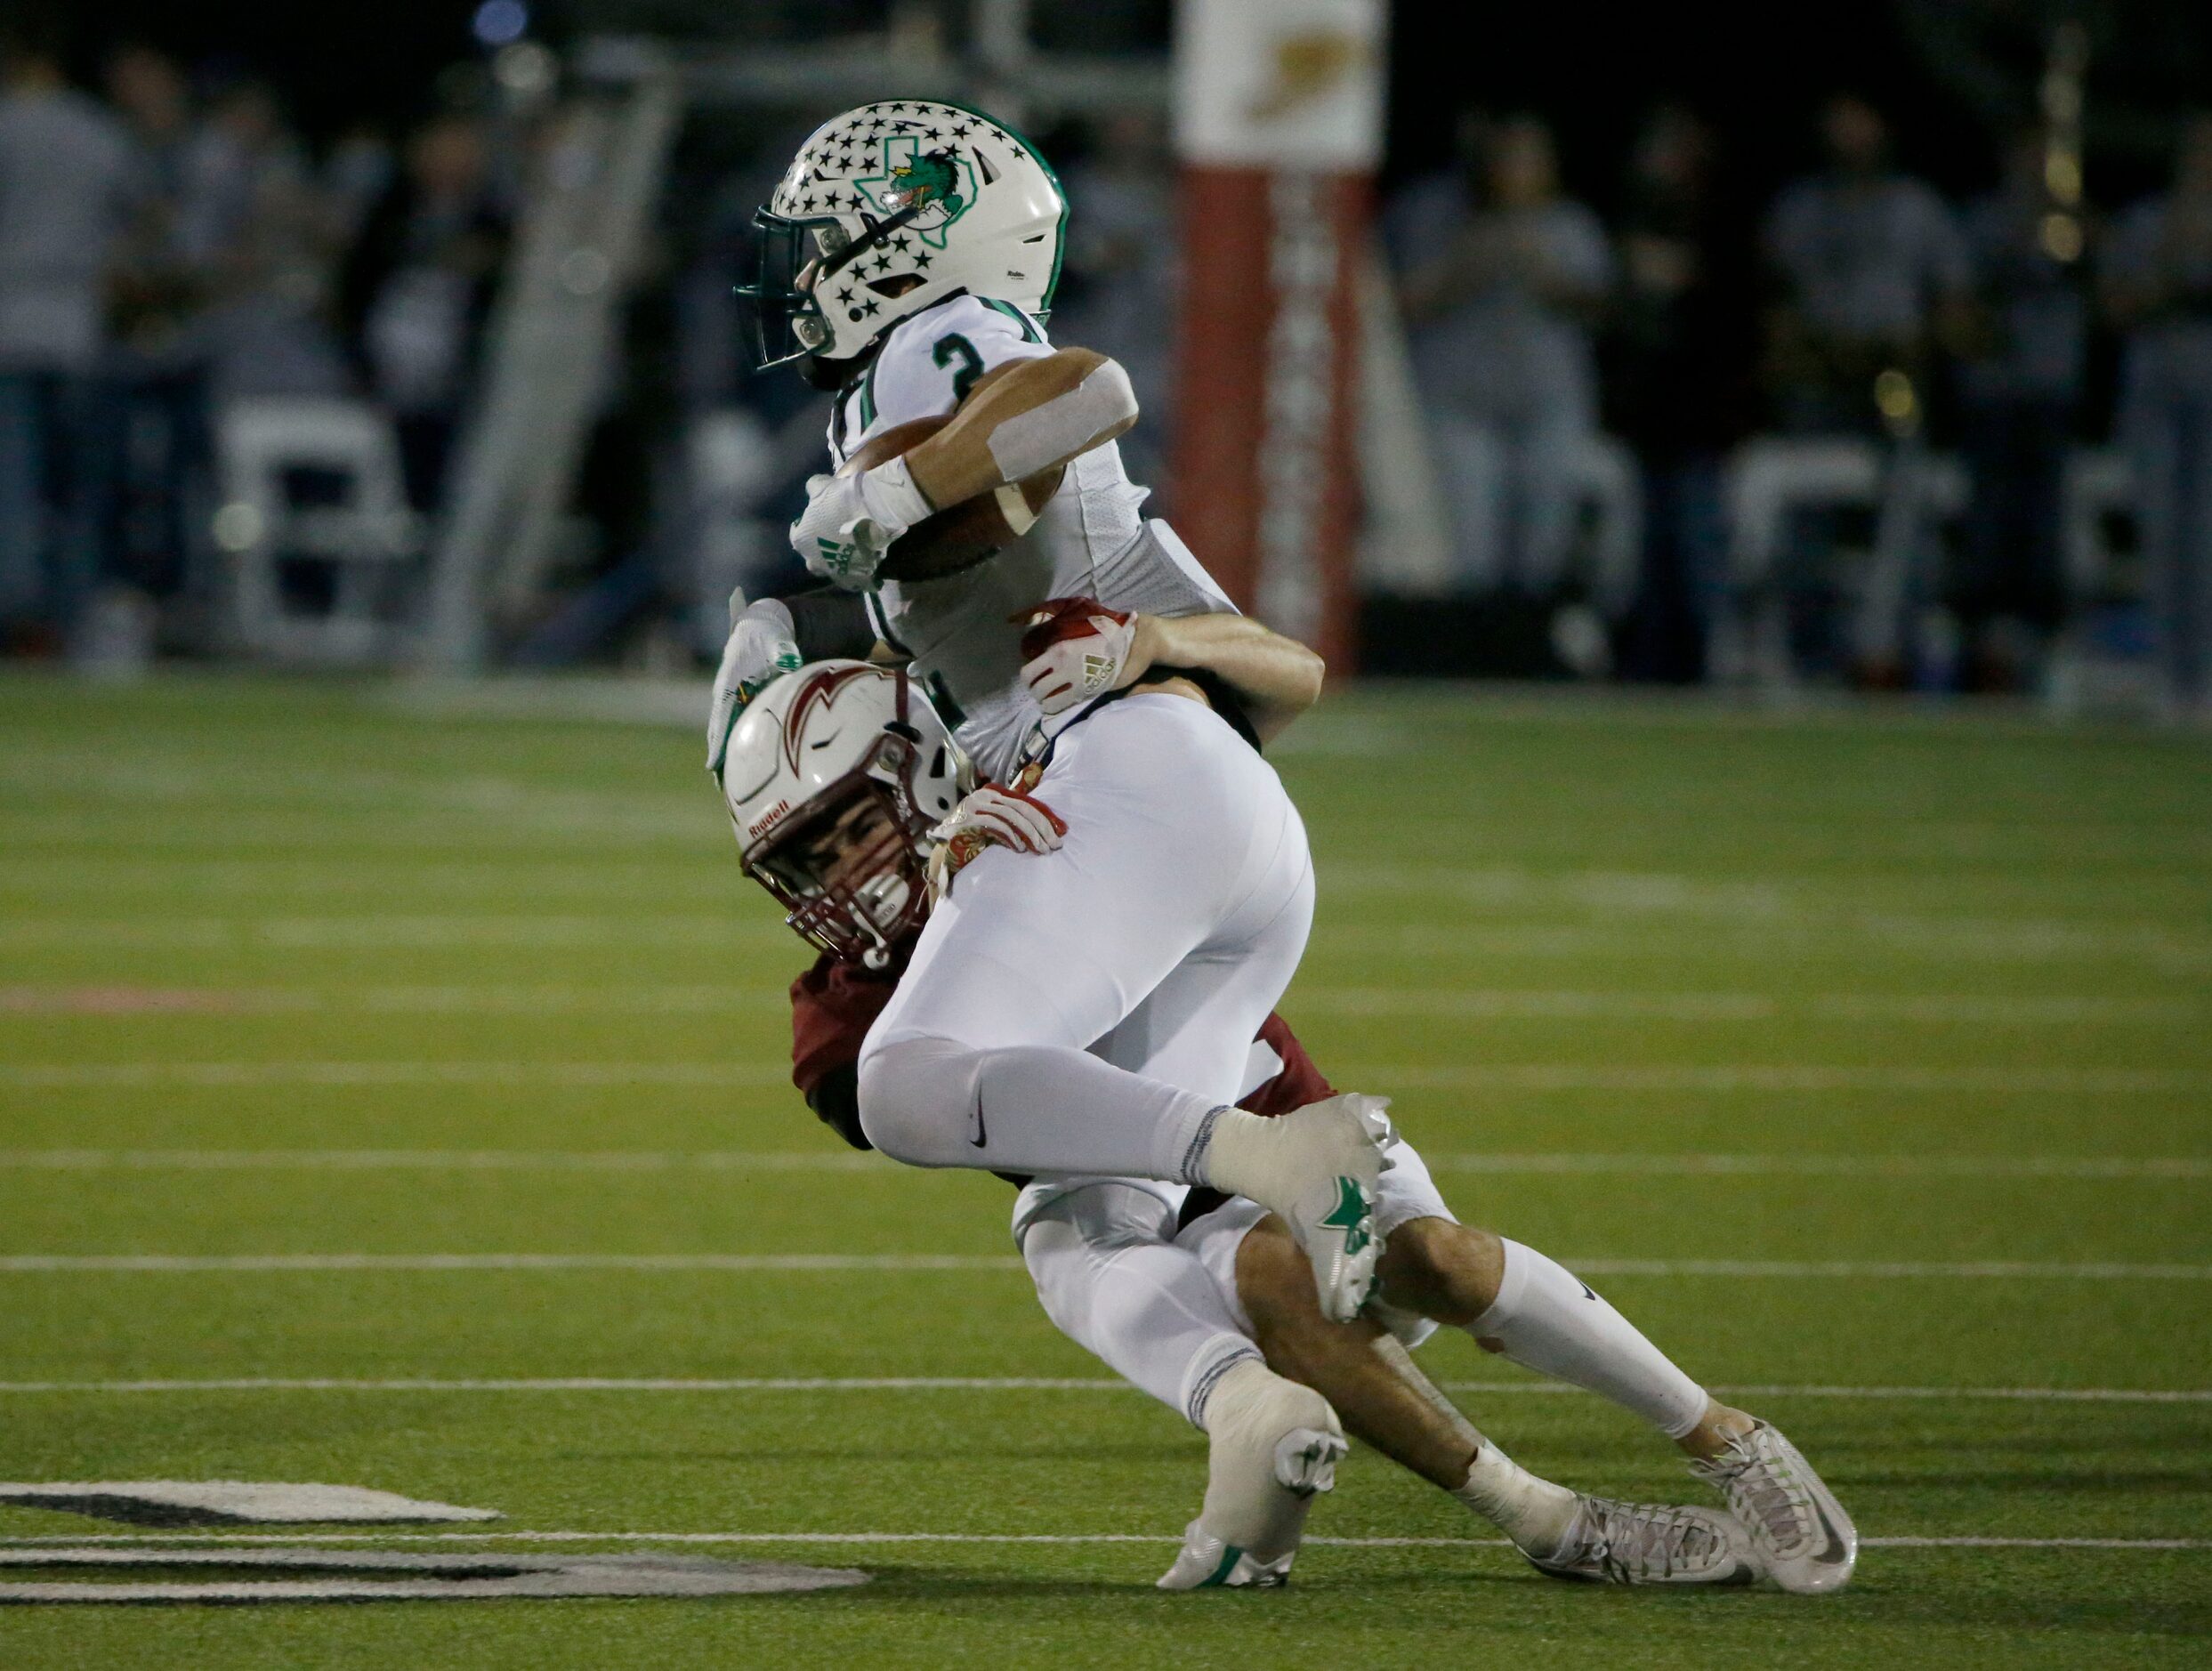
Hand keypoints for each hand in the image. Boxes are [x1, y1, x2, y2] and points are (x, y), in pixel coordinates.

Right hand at [706, 591, 800, 774]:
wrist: (762, 626)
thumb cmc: (768, 633)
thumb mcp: (776, 638)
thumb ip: (782, 650)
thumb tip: (789, 661)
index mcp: (730, 678)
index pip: (722, 712)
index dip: (717, 737)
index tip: (712, 762)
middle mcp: (726, 690)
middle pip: (718, 726)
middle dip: (717, 752)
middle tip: (717, 779)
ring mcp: (732, 696)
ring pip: (725, 728)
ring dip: (724, 751)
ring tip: (724, 781)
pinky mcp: (741, 699)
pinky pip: (736, 724)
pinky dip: (735, 742)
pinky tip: (740, 763)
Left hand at [790, 458, 933, 590]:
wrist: (877, 517)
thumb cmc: (842, 502)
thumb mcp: (822, 485)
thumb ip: (812, 489)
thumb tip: (812, 491)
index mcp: (801, 540)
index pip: (797, 532)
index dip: (807, 523)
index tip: (818, 516)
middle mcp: (813, 561)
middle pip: (812, 555)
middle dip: (819, 547)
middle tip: (833, 533)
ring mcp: (834, 573)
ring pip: (831, 567)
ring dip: (836, 559)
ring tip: (849, 546)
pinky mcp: (855, 579)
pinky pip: (851, 575)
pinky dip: (854, 567)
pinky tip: (862, 554)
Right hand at [925, 765, 1065, 902]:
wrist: (943, 847)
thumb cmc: (973, 837)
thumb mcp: (996, 823)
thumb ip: (1013, 818)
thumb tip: (1043, 822)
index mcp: (994, 794)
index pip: (1026, 802)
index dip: (1045, 817)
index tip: (1060, 831)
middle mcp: (985, 796)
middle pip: (1022, 808)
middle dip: (1042, 827)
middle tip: (1055, 844)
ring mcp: (975, 806)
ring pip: (1012, 816)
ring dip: (1031, 834)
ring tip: (1042, 848)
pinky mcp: (969, 819)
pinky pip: (996, 825)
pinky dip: (1011, 837)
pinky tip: (1020, 848)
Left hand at [1016, 597, 1140, 714]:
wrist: (1137, 642)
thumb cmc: (1111, 633)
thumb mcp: (1081, 631)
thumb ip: (1062, 639)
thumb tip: (1044, 644)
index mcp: (1059, 649)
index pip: (1028, 672)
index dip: (1028, 678)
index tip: (1035, 678)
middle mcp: (1063, 665)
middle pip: (1034, 688)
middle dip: (1035, 691)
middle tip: (1042, 690)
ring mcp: (1075, 680)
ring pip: (1045, 700)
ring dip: (1045, 701)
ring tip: (1050, 699)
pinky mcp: (1088, 691)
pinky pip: (1061, 705)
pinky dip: (1056, 707)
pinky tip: (1061, 703)